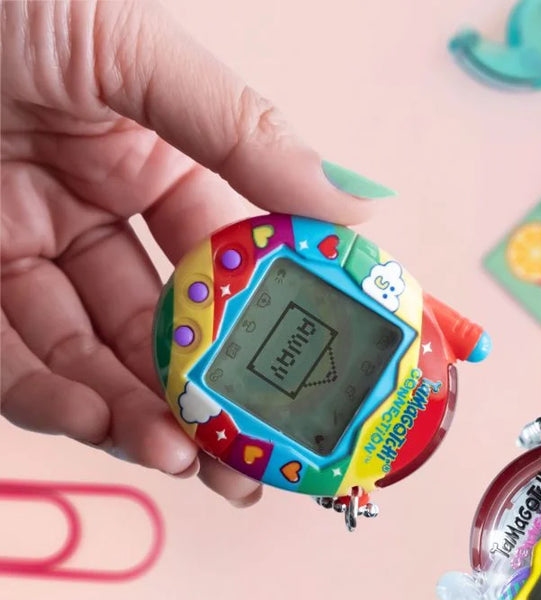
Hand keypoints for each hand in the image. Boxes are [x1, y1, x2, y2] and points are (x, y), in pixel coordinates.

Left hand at [1, 0, 385, 503]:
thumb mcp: (129, 46)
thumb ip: (243, 134)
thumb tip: (354, 208)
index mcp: (147, 159)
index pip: (224, 263)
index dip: (266, 326)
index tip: (304, 380)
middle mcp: (88, 214)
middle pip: (163, 329)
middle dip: (208, 399)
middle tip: (251, 460)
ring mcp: (19, 253)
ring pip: (93, 360)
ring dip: (142, 416)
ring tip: (187, 459)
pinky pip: (10, 361)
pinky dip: (56, 400)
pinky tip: (105, 424)